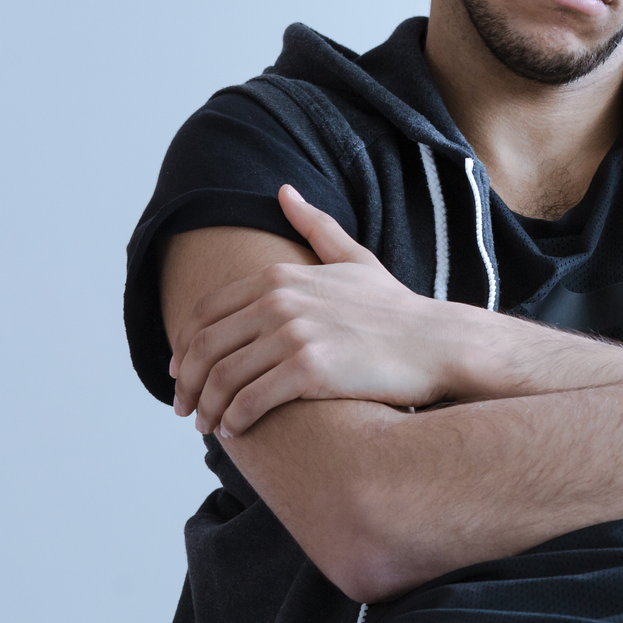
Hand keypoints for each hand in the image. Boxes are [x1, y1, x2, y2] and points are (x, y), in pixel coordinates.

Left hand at [170, 186, 485, 435]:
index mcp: (280, 278)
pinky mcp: (311, 370)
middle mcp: (280, 302)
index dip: (185, 345)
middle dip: (187, 383)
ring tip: (209, 425)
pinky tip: (236, 430)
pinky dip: (235, 419)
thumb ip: (315, 227)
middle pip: (205, 347)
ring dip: (207, 407)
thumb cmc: (398, 309)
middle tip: (186, 408)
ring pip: (223, 377)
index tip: (183, 371)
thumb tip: (284, 191)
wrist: (439, 344)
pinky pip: (251, 400)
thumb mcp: (354, 259)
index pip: (205, 312)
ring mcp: (295, 335)